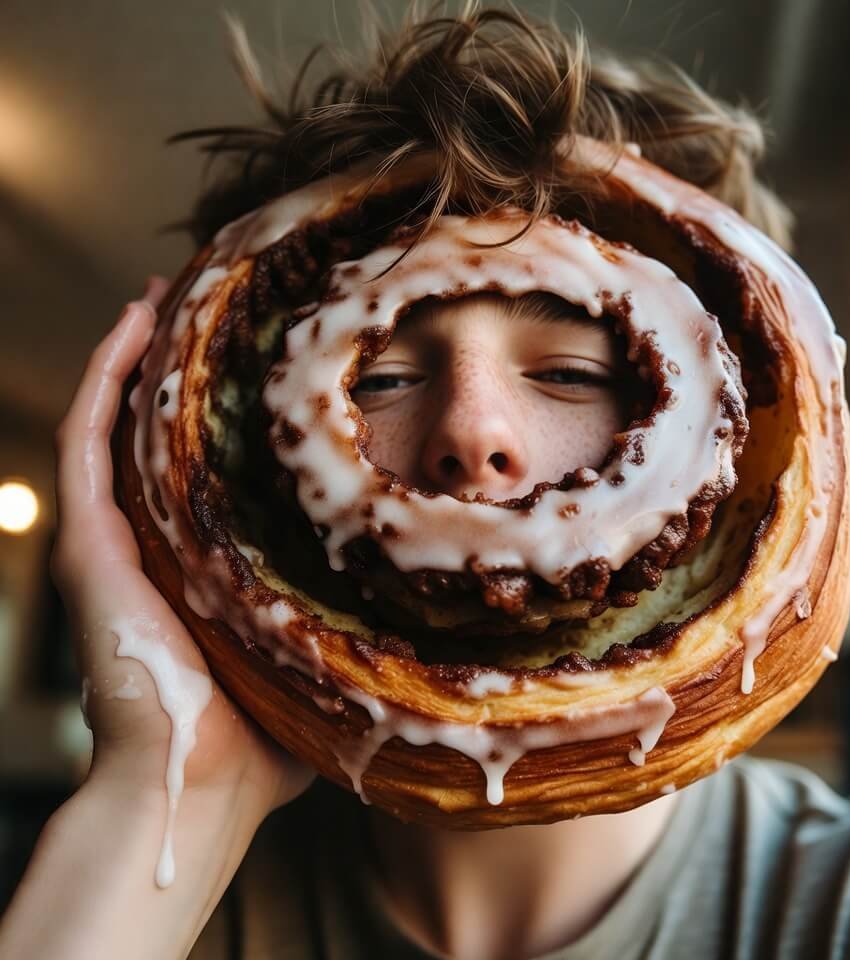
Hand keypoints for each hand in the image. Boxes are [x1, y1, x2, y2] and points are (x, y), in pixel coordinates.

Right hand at [50, 277, 314, 818]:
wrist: (199, 787)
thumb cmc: (262, 738)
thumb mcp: (315, 653)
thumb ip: (352, 620)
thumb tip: (430, 606)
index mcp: (199, 560)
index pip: (205, 464)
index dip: (223, 410)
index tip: (261, 362)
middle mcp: (152, 539)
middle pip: (159, 431)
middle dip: (181, 368)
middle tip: (212, 304)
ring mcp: (115, 536)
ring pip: (118, 420)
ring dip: (138, 354)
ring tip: (170, 292)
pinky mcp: (89, 542)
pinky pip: (86, 439)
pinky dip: (105, 378)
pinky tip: (136, 322)